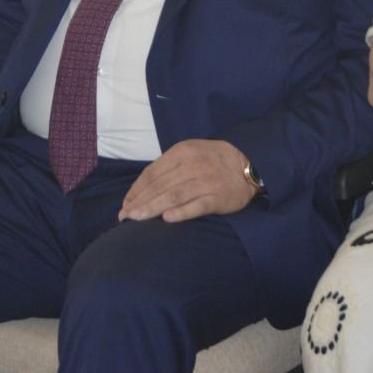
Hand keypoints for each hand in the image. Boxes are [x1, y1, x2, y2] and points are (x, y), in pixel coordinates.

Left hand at [118, 139, 257, 222]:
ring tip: (136, 219)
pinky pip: (197, 206)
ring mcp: (206, 181)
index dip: (136, 190)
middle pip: (160, 186)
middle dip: (139, 202)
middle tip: (124, 217)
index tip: (125, 204)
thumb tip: (141, 189)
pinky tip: (166, 219)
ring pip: (174, 196)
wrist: (247, 163)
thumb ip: (168, 167)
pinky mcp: (218, 197)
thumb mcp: (189, 153)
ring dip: (152, 208)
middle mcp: (192, 165)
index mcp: (181, 152)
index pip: (152, 173)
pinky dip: (181, 212)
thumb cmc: (212, 160)